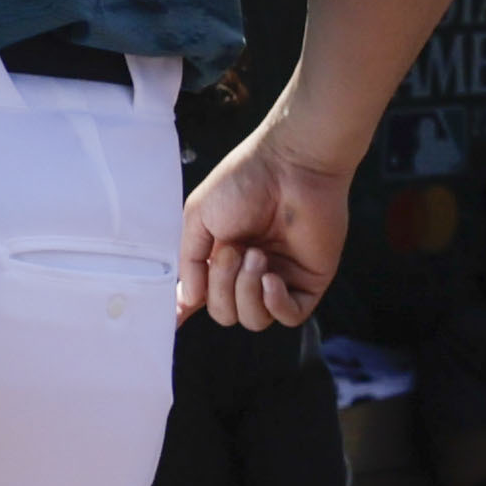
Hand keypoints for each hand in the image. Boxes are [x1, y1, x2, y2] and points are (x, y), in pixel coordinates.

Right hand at [176, 127, 358, 333]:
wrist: (290, 165)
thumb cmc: (245, 180)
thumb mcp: (198, 215)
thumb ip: (189, 261)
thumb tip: (188, 299)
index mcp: (222, 256)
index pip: (204, 295)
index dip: (189, 308)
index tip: (177, 315)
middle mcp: (249, 272)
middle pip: (226, 312)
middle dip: (222, 286)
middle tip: (232, 250)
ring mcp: (280, 279)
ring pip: (254, 319)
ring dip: (247, 291)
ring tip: (256, 255)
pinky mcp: (308, 282)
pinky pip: (289, 316)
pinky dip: (274, 303)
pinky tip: (271, 278)